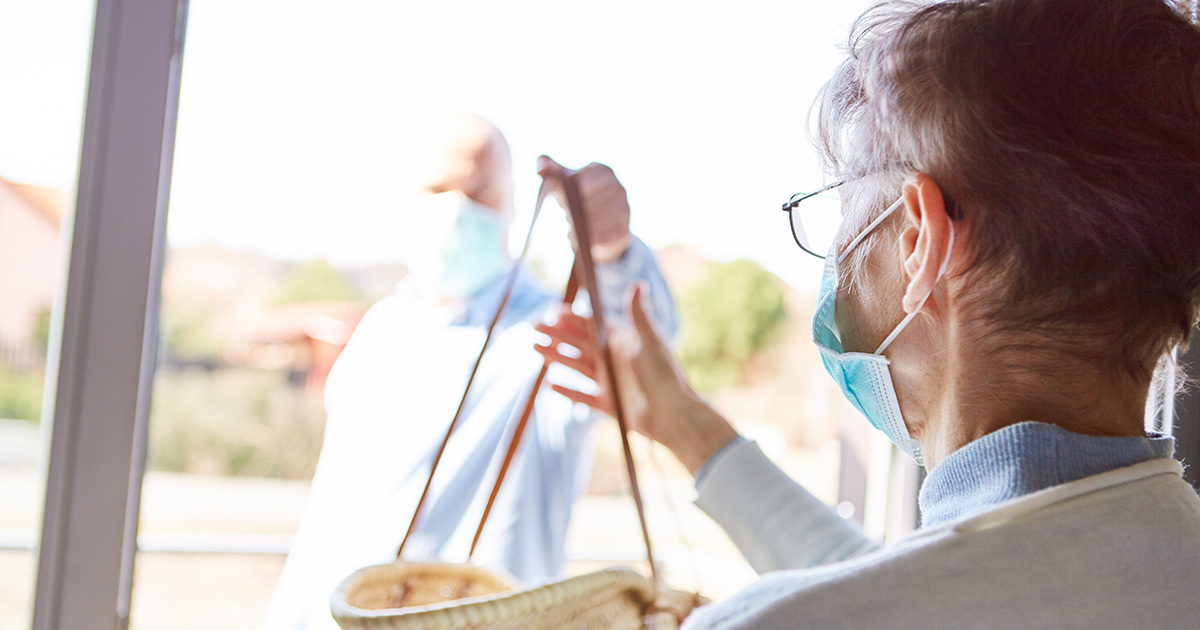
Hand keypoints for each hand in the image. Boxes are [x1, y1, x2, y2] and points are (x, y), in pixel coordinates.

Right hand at [534, 282, 739, 474]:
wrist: (673, 415)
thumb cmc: (664, 376)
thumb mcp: (651, 342)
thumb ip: (639, 315)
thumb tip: (638, 283)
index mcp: (623, 343)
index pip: (593, 326)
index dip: (573, 318)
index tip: (554, 311)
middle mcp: (615, 361)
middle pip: (579, 344)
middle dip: (557, 335)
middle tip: (534, 326)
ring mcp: (610, 382)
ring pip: (576, 366)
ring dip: (556, 357)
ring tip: (535, 348)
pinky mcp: (609, 404)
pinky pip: (582, 396)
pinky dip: (567, 390)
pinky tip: (549, 385)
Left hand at [537, 155, 633, 262]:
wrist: (601, 226)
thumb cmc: (579, 198)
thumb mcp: (564, 180)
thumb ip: (549, 168)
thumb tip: (541, 170)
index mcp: (604, 172)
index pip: (584, 180)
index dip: (569, 191)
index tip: (562, 197)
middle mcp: (619, 189)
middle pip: (587, 202)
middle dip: (572, 209)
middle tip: (567, 212)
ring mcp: (623, 210)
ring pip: (593, 221)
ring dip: (577, 225)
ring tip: (573, 223)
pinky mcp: (623, 231)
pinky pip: (599, 237)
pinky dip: (584, 238)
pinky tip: (579, 235)